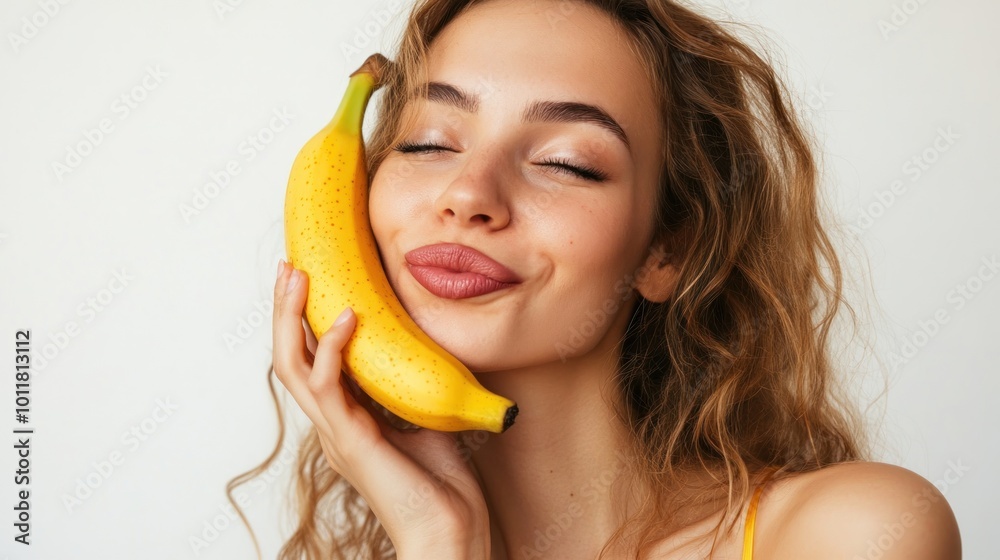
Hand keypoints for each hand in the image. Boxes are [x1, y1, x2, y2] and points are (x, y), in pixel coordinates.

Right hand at [272, 259, 491, 558]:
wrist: (449, 531)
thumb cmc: (442, 485)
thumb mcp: (426, 419)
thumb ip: (412, 388)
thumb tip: (425, 347)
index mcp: (346, 420)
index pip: (310, 362)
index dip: (304, 321)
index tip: (309, 279)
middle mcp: (332, 424)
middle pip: (288, 358)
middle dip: (284, 310)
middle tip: (289, 266)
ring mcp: (335, 433)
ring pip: (292, 367)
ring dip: (291, 318)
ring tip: (298, 277)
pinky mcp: (350, 441)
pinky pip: (327, 388)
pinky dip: (331, 349)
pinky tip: (347, 317)